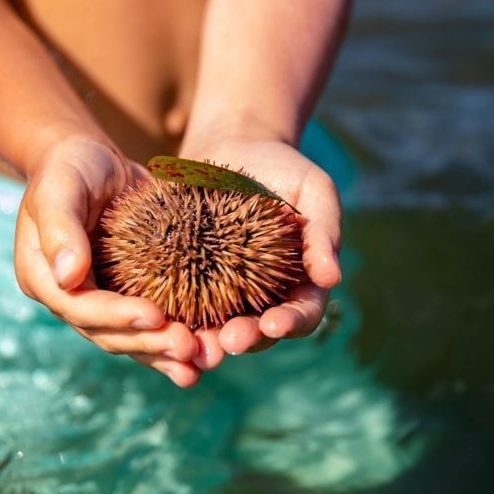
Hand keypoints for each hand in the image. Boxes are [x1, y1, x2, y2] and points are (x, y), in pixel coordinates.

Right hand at [14, 138, 203, 386]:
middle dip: (150, 344)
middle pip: (109, 334)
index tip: (156, 315)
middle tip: (189, 347)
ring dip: (167, 354)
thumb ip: (60, 228)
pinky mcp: (130, 295)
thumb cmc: (69, 167)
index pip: (80, 308)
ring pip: (133, 339)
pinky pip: (152, 325)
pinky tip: (206, 352)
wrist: (90, 159)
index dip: (117, 316)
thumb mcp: (59, 187)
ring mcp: (102, 301)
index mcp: (44, 278)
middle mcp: (71, 299)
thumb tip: (68, 276)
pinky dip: (175, 340)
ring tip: (204, 362)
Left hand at [178, 138, 341, 367]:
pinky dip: (174, 318)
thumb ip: (324, 232)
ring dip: (208, 342)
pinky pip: (181, 305)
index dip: (291, 323)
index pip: (303, 314)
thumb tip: (332, 278)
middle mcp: (263, 298)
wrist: (234, 148)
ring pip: (218, 329)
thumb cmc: (283, 168)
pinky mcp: (189, 281)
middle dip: (247, 339)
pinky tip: (161, 320)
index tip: (275, 323)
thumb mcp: (314, 190)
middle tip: (230, 340)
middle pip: (259, 332)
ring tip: (194, 345)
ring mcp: (225, 293)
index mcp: (300, 284)